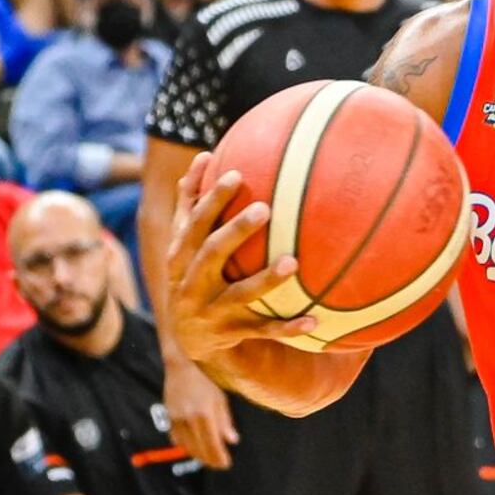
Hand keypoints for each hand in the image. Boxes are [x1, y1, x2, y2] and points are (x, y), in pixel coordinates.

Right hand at [163, 158, 318, 386]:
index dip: (212, 200)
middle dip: (236, 231)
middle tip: (265, 208)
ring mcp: (211, 312)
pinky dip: (287, 328)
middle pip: (212, 254)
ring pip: (240, 295)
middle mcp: (191, 284)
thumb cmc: (194, 274)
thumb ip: (191, 203)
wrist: (191, 338)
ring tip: (293, 263)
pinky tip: (314, 321)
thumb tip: (204, 156)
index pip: (194, 224)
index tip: (235, 174)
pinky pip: (263, 332)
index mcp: (181, 257)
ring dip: (266, 280)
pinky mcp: (232, 334)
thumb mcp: (185, 243)